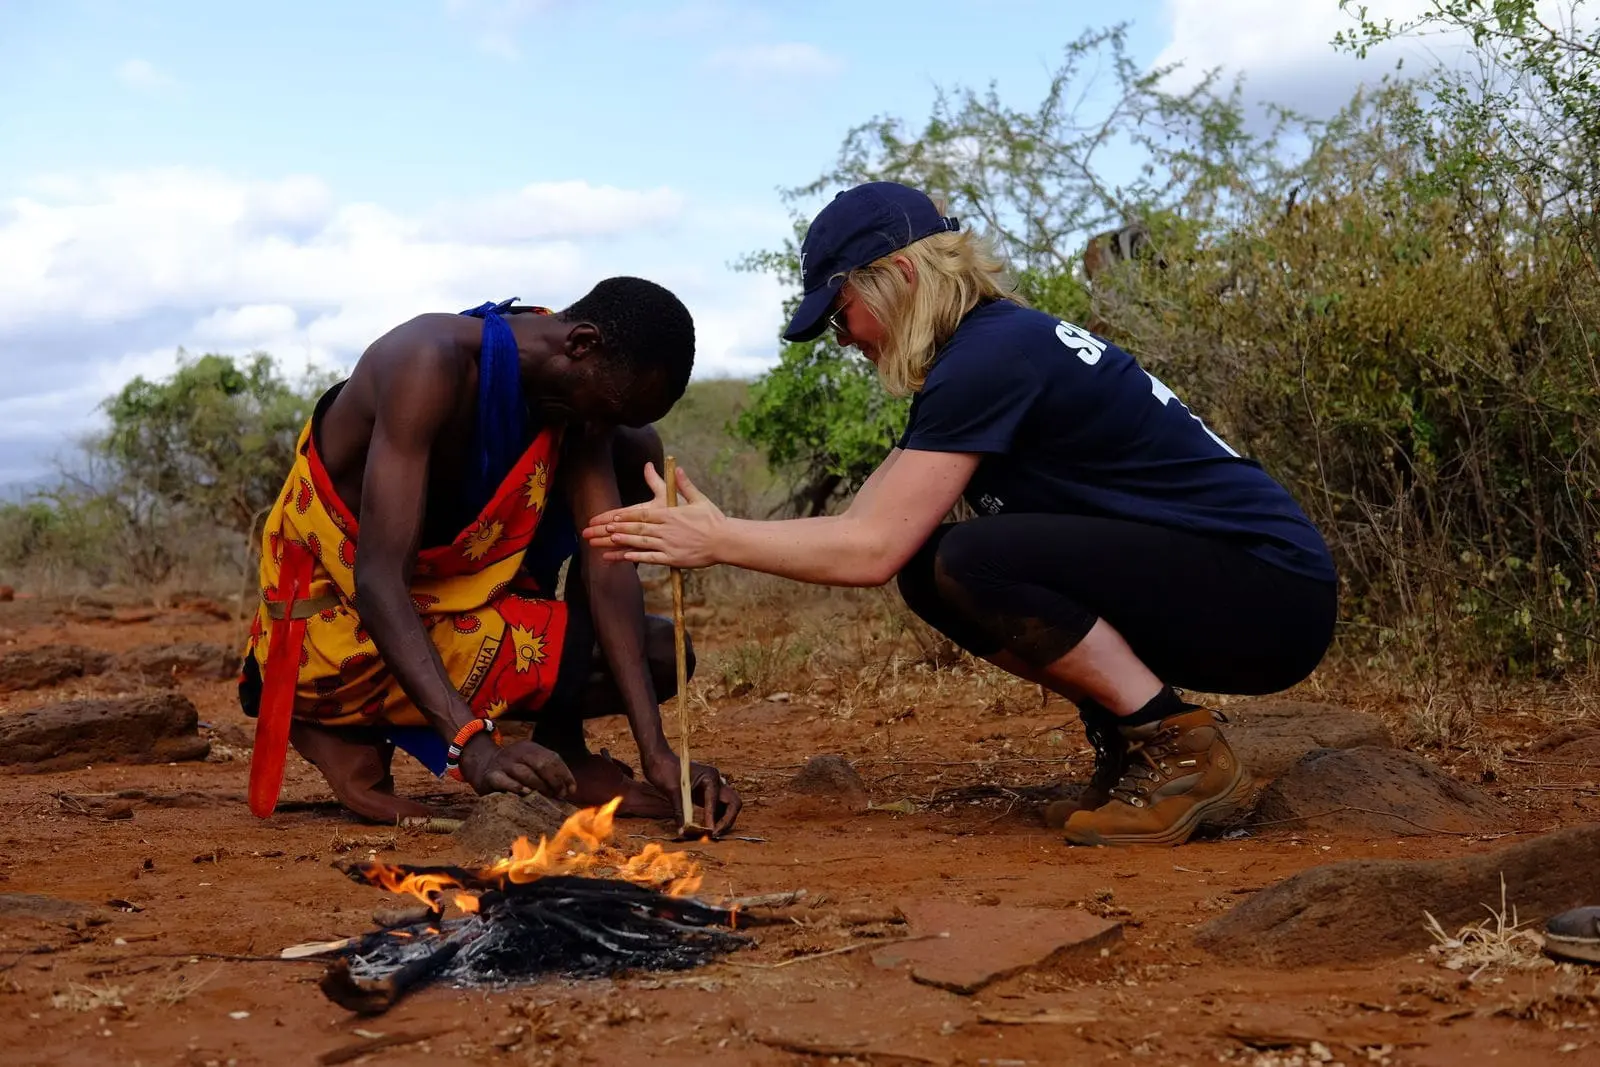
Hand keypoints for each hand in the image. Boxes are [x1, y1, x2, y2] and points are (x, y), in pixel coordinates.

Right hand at [459, 737, 576, 799]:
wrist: (482, 764)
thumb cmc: (513, 769)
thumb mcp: (529, 762)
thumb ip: (546, 771)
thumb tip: (569, 789)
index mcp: (530, 747)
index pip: (552, 758)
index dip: (564, 774)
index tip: (571, 790)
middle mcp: (517, 752)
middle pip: (541, 764)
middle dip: (554, 781)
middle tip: (560, 795)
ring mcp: (504, 763)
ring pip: (525, 773)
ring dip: (540, 786)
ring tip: (548, 796)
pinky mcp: (492, 775)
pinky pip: (505, 781)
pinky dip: (517, 787)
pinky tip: (526, 793)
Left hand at [581, 462, 724, 568]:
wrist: (725, 540)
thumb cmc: (713, 519)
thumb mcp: (699, 499)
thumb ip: (684, 485)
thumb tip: (678, 468)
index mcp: (671, 514)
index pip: (643, 515)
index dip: (626, 516)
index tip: (612, 517)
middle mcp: (667, 529)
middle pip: (637, 528)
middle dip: (618, 529)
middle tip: (601, 529)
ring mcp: (669, 544)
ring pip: (641, 543)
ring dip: (623, 541)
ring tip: (608, 540)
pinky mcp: (673, 558)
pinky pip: (651, 558)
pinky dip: (637, 557)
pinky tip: (624, 557)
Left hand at [642, 750, 741, 836]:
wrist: (658, 759)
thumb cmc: (665, 770)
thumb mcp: (672, 792)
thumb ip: (680, 812)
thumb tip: (684, 831)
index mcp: (710, 776)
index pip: (716, 801)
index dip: (712, 817)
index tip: (708, 832)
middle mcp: (716, 780)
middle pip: (733, 803)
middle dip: (727, 820)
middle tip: (715, 834)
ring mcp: (713, 786)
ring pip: (728, 807)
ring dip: (723, 821)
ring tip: (711, 834)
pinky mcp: (707, 792)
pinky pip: (718, 807)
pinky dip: (715, 818)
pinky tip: (706, 827)